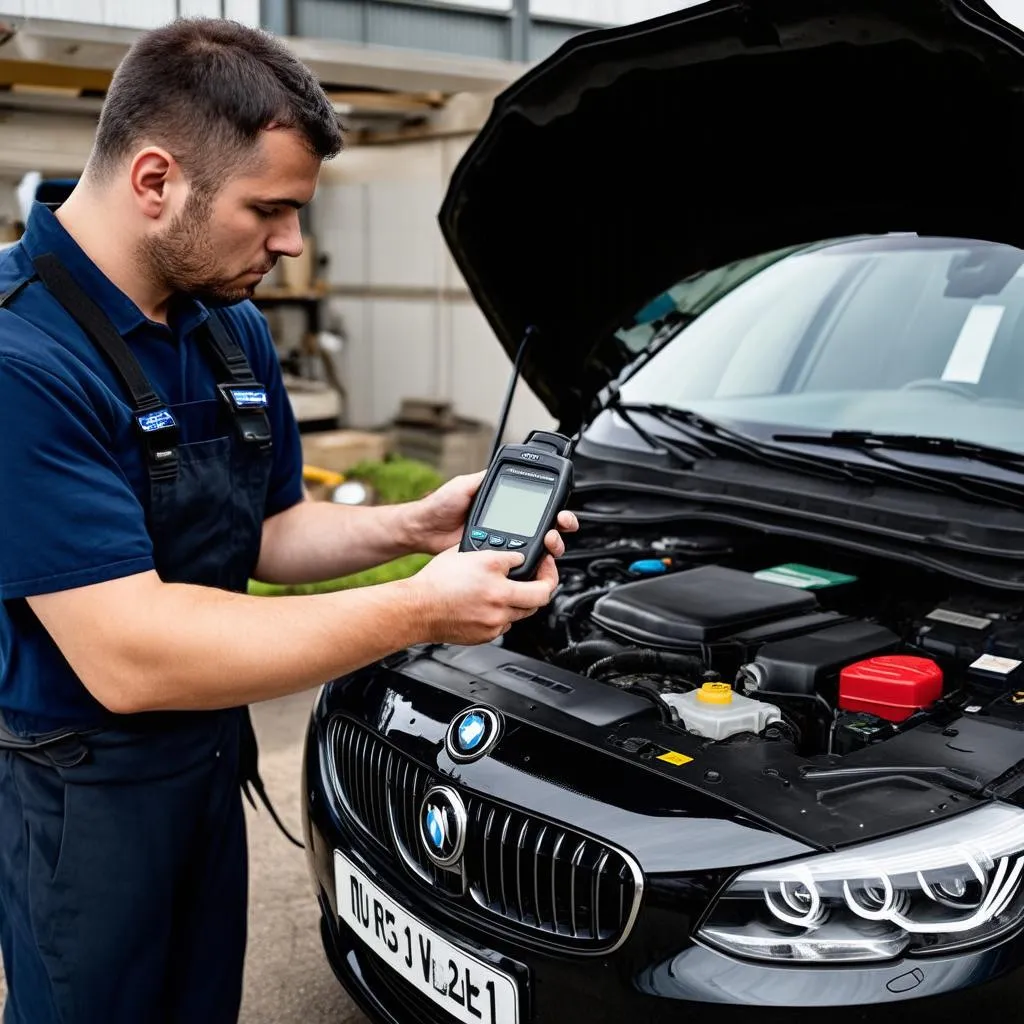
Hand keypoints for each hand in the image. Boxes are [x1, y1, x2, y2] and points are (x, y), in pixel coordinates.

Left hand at [405, 470, 579, 556]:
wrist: (424, 529)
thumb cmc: (440, 505)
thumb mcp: (465, 484)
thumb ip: (485, 477)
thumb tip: (503, 467)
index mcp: (506, 502)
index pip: (538, 503)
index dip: (555, 507)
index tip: (561, 511)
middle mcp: (510, 522)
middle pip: (547, 527)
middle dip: (561, 527)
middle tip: (560, 526)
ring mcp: (504, 541)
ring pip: (539, 547)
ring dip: (551, 546)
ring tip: (549, 542)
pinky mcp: (495, 558)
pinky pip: (518, 562)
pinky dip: (531, 562)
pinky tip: (533, 559)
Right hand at [405, 546, 559, 645]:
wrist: (417, 609)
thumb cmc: (436, 582)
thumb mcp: (469, 554)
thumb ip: (499, 555)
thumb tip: (516, 557)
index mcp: (498, 585)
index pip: (540, 581)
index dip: (547, 571)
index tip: (544, 566)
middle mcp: (499, 606)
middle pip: (537, 600)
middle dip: (540, 587)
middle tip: (536, 579)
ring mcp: (493, 624)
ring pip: (521, 613)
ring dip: (520, 601)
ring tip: (507, 589)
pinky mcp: (485, 636)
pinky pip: (504, 624)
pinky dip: (503, 614)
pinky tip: (489, 604)